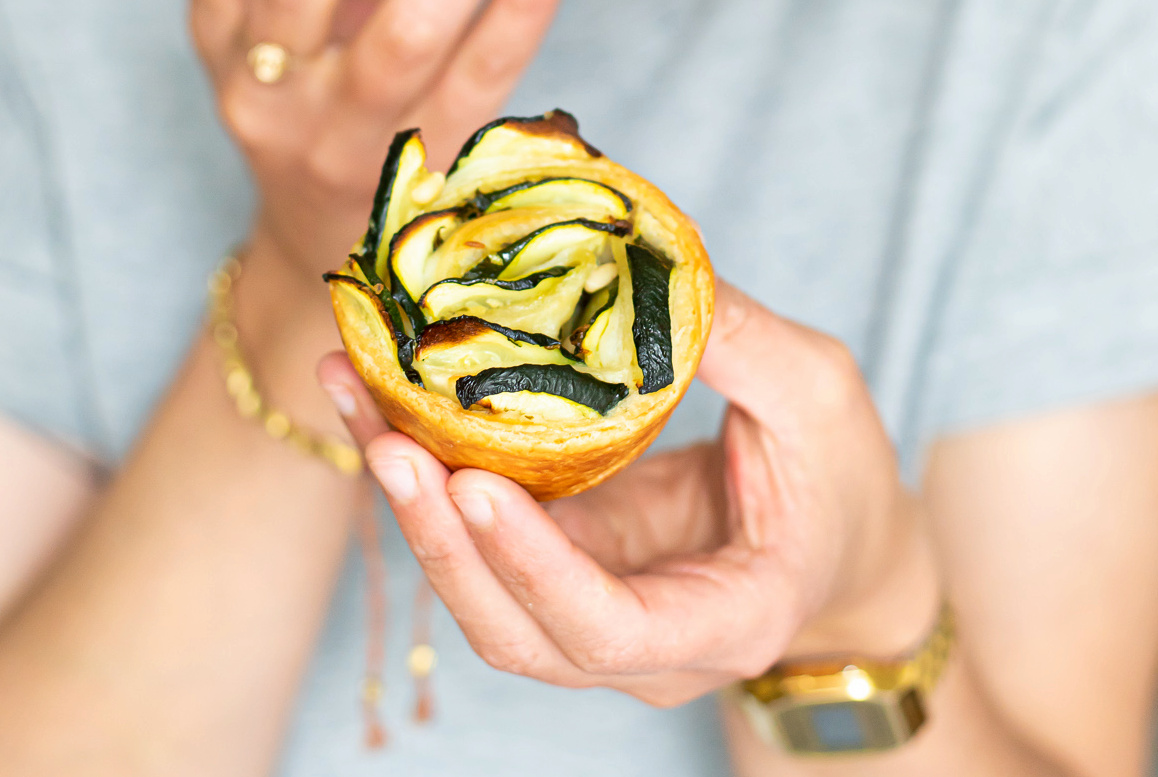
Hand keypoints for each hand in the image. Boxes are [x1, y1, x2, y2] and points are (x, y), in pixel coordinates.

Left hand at [190, 0, 560, 277]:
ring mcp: (262, 94)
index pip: (478, 81)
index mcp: (408, 169)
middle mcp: (331, 142)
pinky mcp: (208, 42)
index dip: (516, 17)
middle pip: (402, 42)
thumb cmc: (395, 165)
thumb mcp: (445, 136)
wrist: (304, 218)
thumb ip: (475, 57)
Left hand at [319, 279, 939, 706]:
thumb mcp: (820, 399)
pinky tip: (384, 399)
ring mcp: (591, 614)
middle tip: (385, 437)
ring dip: (411, 503)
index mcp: (720, 621)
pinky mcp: (563, 568)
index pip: (606, 628)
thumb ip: (740, 344)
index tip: (474, 484)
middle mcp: (641, 645)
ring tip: (357, 396)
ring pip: (478, 588)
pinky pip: (482, 537)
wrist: (840, 548)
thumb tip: (638, 263)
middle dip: (438, 538)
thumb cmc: (845, 485)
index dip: (533, 568)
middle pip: (513, 628)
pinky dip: (430, 474)